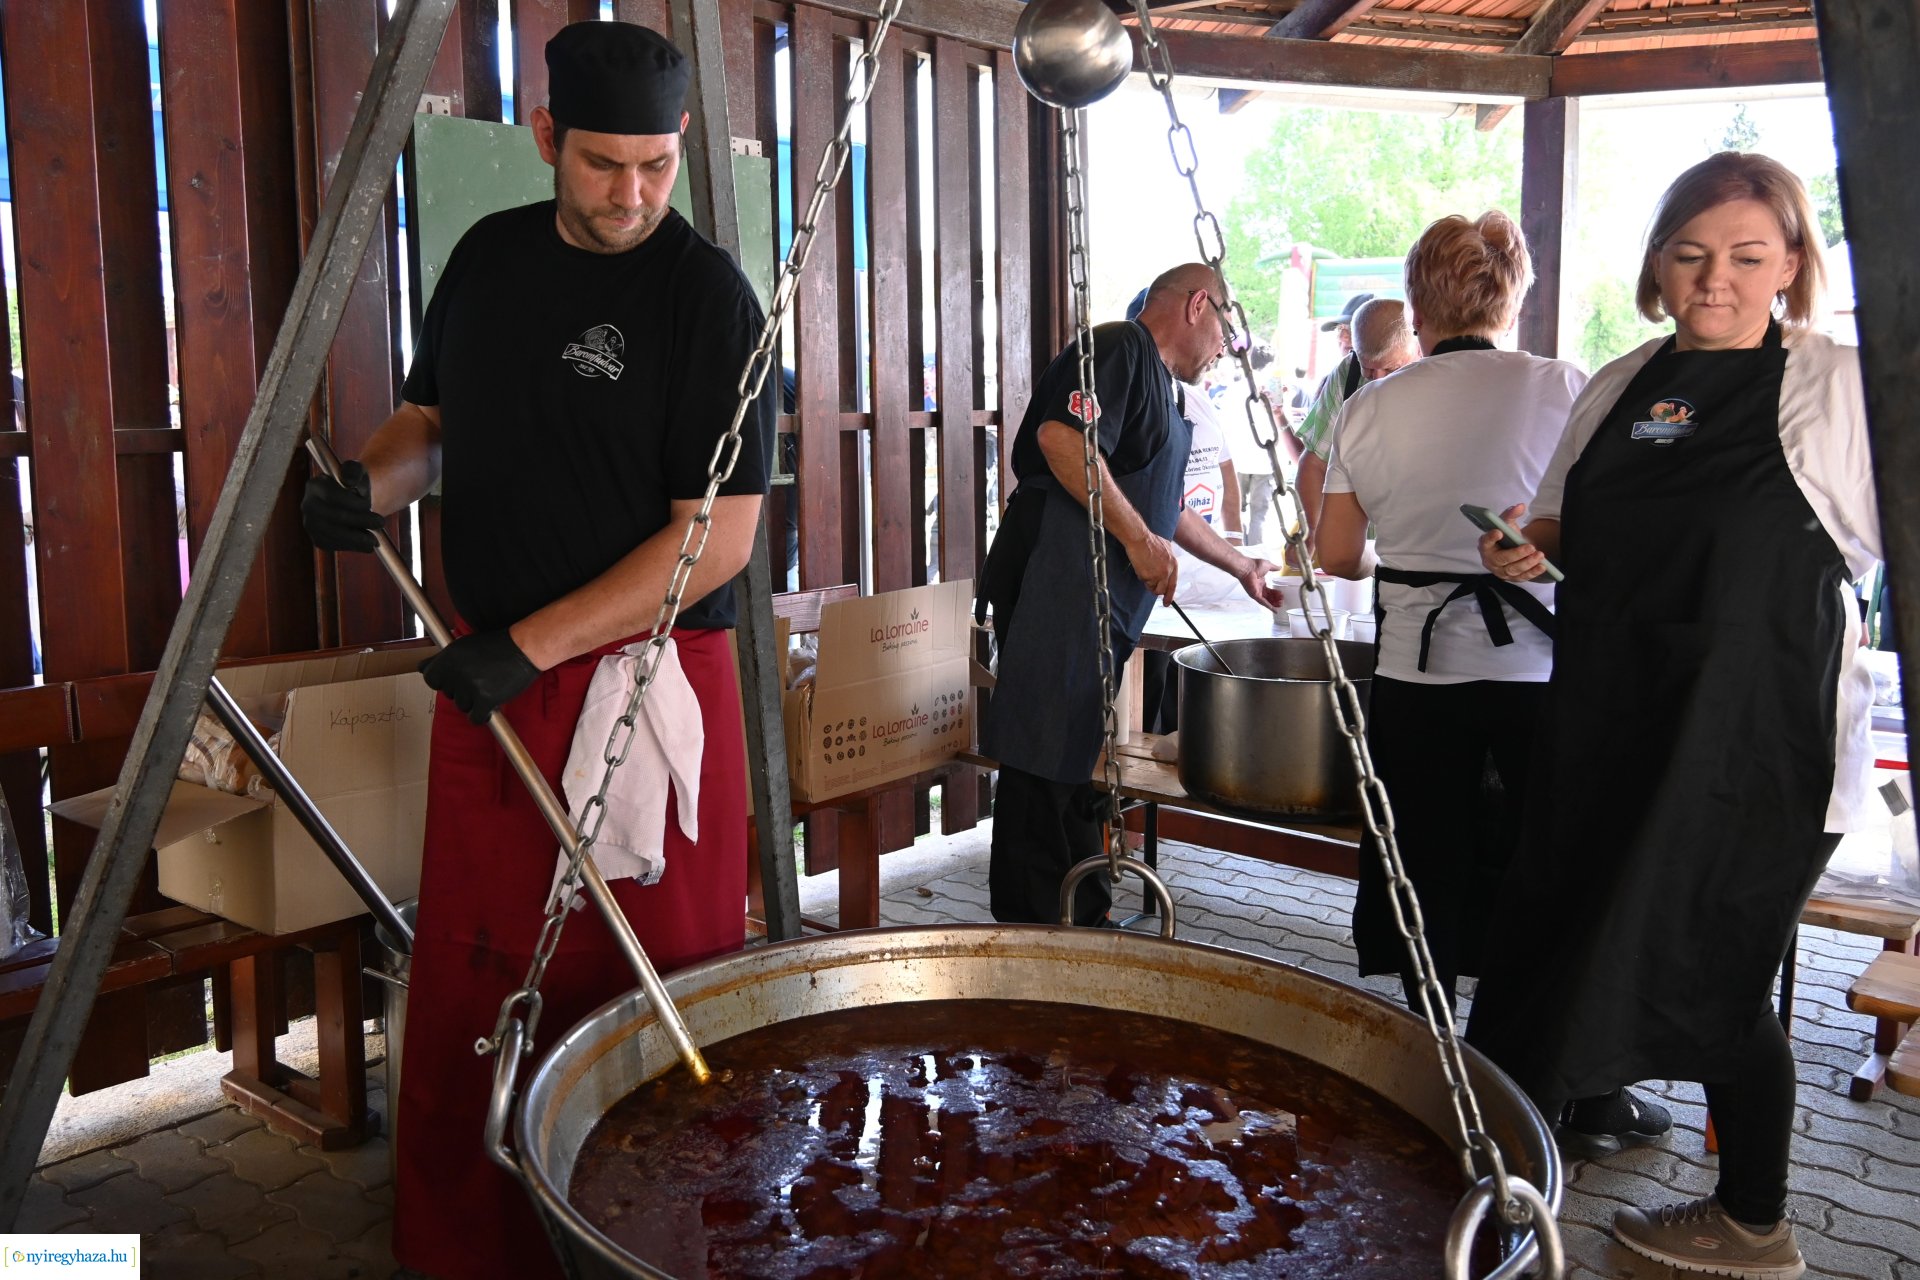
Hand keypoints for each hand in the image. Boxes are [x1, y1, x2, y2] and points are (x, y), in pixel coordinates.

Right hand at [301, 460, 382, 552]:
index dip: (353, 503)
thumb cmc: (355, 485)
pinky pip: (334, 545)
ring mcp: (310, 524)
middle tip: (381, 522)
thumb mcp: (357, 472)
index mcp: (314, 486)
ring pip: (335, 534)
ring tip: (376, 539)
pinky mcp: (318, 539)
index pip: (333, 496)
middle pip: (335, 517)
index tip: (369, 504)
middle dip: (361, 520)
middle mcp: (308, 506)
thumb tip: (350, 481)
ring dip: (358, 538)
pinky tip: (367, 545)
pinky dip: (352, 546)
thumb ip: (353, 471)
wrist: (351, 502)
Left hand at [420, 630, 540, 723]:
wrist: (523, 648)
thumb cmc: (496, 646)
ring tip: (488, 687)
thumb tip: (420, 668)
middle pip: (449, 694)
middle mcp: (456, 672)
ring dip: (474, 702)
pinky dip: (482, 715)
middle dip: (462, 691)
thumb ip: (441, 659)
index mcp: (448, 657)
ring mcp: (471, 687)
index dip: (444, 681)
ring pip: (462, 706)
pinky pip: (475, 718)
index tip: (456, 679)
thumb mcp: (463, 646)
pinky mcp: (486, 699)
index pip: (430, 680)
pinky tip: (490, 706)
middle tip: (479, 679)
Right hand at [1126, 531, 1178, 603]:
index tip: (1167, 602)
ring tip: (1144, 571)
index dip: (1170, 594)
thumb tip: (1168, 567)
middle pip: (1163, 589)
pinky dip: (1142, 578)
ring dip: (1148, 583)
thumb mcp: (1167, 548)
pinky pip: (1145, 583)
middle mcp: (1168, 571)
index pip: (1173, 584)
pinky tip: (1141, 567)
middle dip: (1157, 590)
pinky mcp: (1149, 576)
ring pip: (1154, 588)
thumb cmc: (1150, 541)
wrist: (1140, 539)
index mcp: (1174, 564)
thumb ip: (1169, 559)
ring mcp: (1159, 574)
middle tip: (1151, 588)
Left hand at [1237, 556, 1285, 609]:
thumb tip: (1280, 567)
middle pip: (1268, 596)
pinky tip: (1274, 610)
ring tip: (1281, 604)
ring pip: (1266, 600)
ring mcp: (1256, 592)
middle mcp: (1258, 588)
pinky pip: (1263, 602)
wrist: (1247, 567)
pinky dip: (1269, 606)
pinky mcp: (1255, 595)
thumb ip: (1274, 568)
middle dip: (1276, 599)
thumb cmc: (1254, 565)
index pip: (1269, 590)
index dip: (1275, 593)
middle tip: (1282, 600)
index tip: (1281, 594)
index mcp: (1261, 582)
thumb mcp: (1268, 566)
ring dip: (1274, 603)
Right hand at [1479, 502, 1545, 581]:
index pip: (1486, 542)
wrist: (1512, 549)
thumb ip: (1511, 514)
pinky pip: (1522, 577)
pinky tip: (1542, 566)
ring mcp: (1501, 571)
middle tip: (1531, 547)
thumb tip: (1520, 506)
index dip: (1491, 538)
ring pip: (1513, 570)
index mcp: (1486, 545)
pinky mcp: (1512, 578)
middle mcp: (1490, 560)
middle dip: (1516, 554)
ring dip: (1527, 563)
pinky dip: (1533, 573)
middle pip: (1501, 559)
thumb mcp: (1507, 524)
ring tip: (1539, 555)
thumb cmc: (1507, 537)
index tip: (1499, 531)